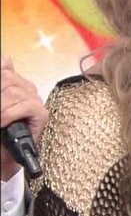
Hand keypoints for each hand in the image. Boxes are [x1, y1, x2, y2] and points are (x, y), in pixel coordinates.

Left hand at [0, 55, 47, 181]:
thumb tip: (5, 60)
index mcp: (13, 84)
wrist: (2, 155)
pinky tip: (4, 123)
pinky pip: (27, 105)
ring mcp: (35, 101)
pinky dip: (10, 114)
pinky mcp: (42, 115)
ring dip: (1, 108)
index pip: (5, 65)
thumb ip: (1, 85)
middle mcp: (26, 90)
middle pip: (8, 77)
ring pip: (15, 91)